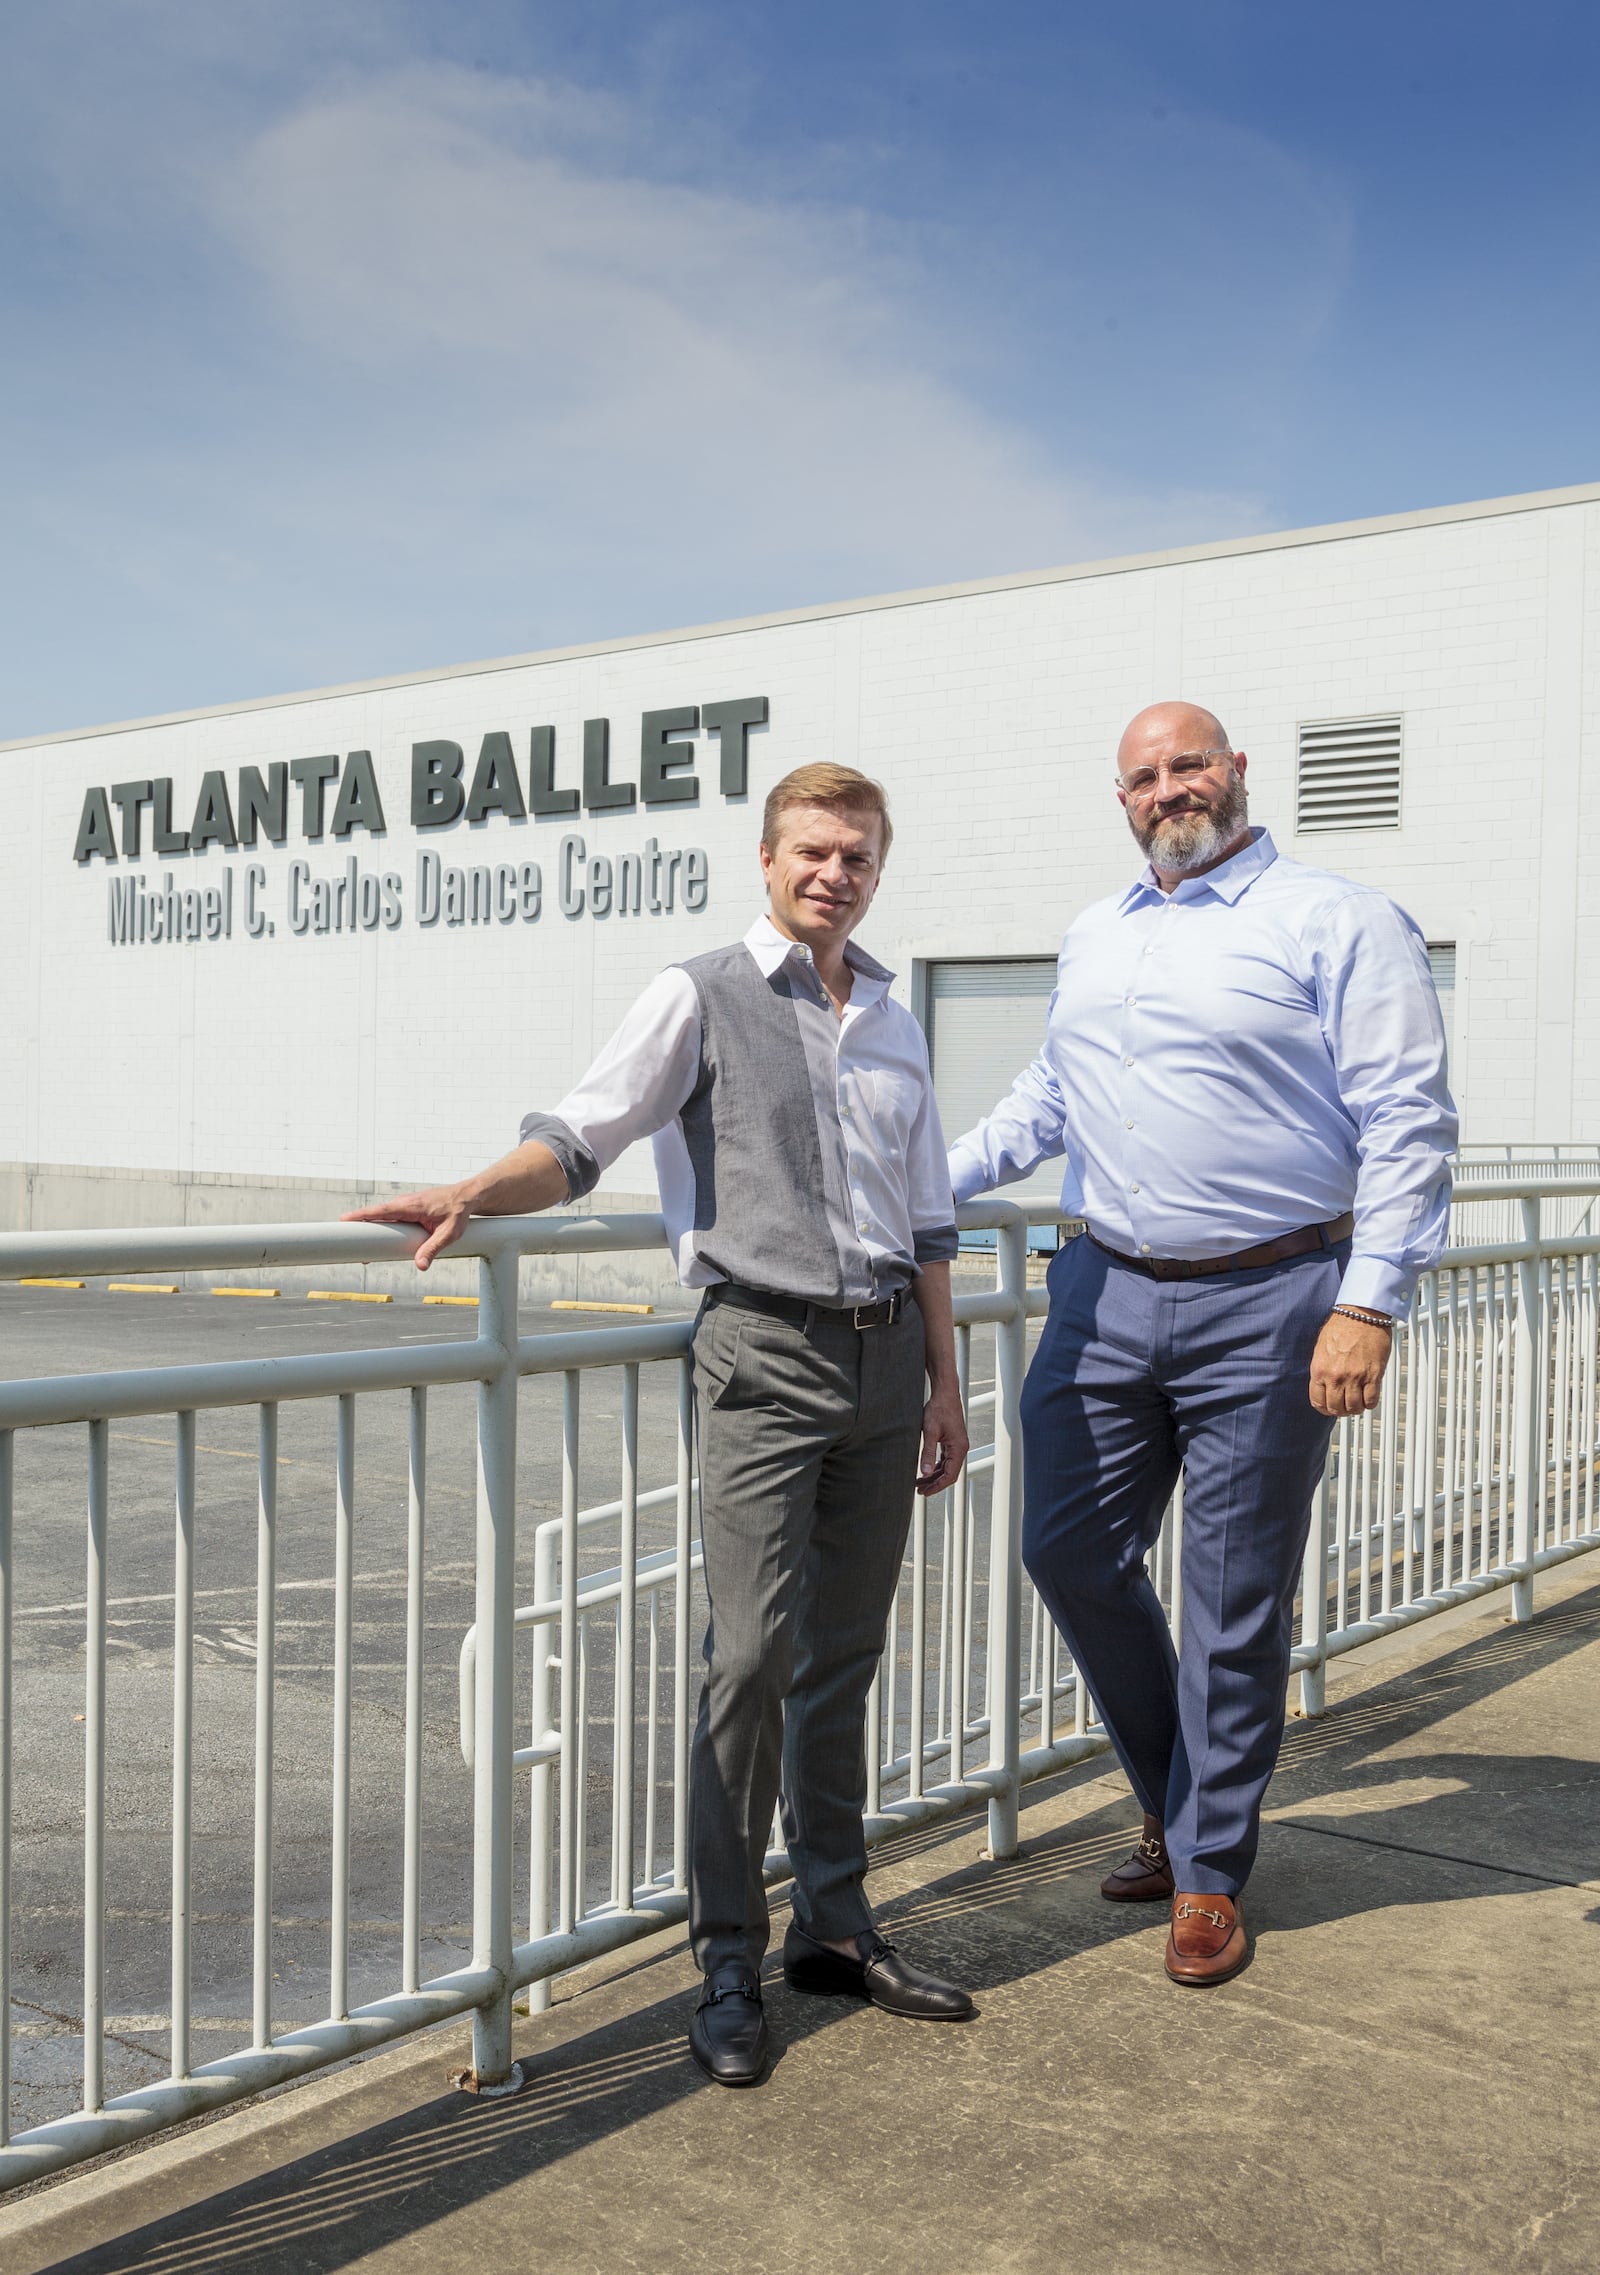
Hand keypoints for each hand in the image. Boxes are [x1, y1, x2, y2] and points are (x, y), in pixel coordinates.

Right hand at [342, 1184, 472, 1270]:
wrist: (467, 1197)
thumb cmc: (458, 1212)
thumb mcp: (449, 1234)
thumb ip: (433, 1249)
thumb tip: (420, 1266)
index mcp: (410, 1207)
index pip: (381, 1211)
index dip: (361, 1216)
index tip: (344, 1220)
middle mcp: (404, 1203)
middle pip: (376, 1216)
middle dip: (361, 1228)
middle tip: (351, 1248)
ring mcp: (405, 1205)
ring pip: (383, 1217)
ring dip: (371, 1228)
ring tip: (364, 1251)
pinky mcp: (409, 1209)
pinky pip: (390, 1217)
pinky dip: (381, 1225)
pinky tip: (379, 1239)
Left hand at [917, 1381, 969, 1495]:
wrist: (944, 1393)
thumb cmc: (940, 1408)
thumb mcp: (930, 1432)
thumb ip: (927, 1453)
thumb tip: (924, 1471)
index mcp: (958, 1448)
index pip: (950, 1476)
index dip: (937, 1486)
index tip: (925, 1492)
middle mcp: (960, 1448)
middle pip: (949, 1474)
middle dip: (934, 1483)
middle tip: (920, 1490)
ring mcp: (956, 1445)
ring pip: (946, 1468)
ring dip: (934, 1476)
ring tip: (920, 1482)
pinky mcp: (951, 1441)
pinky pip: (945, 1460)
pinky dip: (936, 1467)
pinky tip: (926, 1470)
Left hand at [1309, 1311, 1391, 1416]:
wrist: (1361, 1314)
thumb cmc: (1342, 1325)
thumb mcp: (1321, 1348)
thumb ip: (1322, 1369)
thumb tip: (1324, 1384)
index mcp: (1319, 1370)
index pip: (1317, 1401)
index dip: (1324, 1408)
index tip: (1329, 1408)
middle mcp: (1335, 1376)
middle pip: (1336, 1408)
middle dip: (1340, 1411)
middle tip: (1345, 1406)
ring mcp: (1355, 1377)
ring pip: (1354, 1408)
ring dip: (1356, 1408)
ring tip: (1358, 1402)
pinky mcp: (1373, 1376)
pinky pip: (1371, 1401)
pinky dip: (1370, 1403)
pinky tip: (1369, 1397)